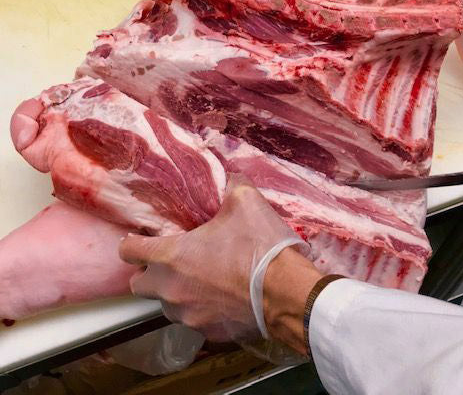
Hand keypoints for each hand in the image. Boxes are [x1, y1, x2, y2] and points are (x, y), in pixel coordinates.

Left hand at [119, 175, 320, 354]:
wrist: (286, 292)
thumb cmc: (260, 246)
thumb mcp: (246, 201)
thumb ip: (230, 184)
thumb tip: (229, 176)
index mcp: (171, 256)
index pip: (129, 250)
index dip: (132, 242)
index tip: (142, 239)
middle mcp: (171, 289)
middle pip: (138, 285)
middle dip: (148, 273)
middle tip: (171, 262)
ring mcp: (188, 314)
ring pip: (166, 305)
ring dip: (175, 293)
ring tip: (200, 280)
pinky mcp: (208, 333)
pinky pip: (195, 320)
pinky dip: (202, 310)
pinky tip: (222, 298)